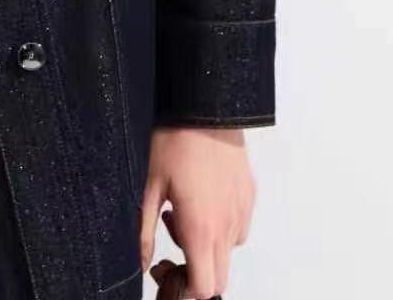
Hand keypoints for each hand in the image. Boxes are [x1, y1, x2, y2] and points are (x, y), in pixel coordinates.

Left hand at [139, 126, 254, 298]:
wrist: (206, 110)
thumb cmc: (175, 144)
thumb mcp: (151, 187)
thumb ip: (146, 231)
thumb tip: (142, 261)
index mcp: (201, 230)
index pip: (204, 288)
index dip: (185, 288)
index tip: (167, 268)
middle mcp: (227, 228)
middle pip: (219, 277)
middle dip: (195, 269)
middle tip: (173, 236)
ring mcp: (242, 214)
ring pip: (228, 250)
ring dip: (206, 243)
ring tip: (183, 208)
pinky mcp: (250, 199)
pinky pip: (238, 227)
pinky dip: (220, 224)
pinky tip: (202, 197)